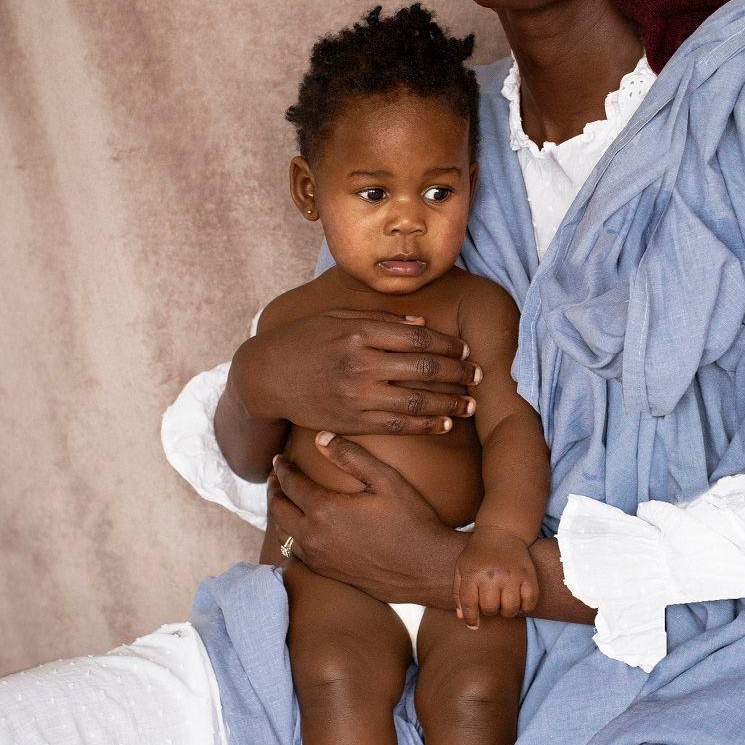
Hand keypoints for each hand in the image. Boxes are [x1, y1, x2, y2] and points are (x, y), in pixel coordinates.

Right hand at [232, 309, 480, 436]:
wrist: (266, 376)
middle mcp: (362, 363)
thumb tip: (423, 325)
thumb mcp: (338, 317)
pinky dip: (426, 425)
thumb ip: (381, 319)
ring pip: (417, 401)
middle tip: (478, 375)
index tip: (465, 350)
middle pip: (425, 369)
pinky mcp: (352, 421)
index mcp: (361, 332)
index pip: (419, 338)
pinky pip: (398, 426)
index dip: (449, 345)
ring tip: (470, 404)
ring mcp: (357, 395)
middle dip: (458, 372)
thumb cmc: (304, 340)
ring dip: (450, 402)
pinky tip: (444, 424)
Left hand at [267, 434, 462, 606]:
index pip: (291, 484)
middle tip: (275, 476)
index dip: (282, 469)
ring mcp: (319, 558)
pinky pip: (295, 552)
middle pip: (279, 509)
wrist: (426, 569)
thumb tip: (321, 437)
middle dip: (274, 489)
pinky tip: (299, 528)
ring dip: (279, 513)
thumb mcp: (386, 480)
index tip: (279, 459)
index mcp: (325, 510)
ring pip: (283, 534)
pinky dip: (290, 536)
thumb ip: (351, 456)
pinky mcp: (327, 573)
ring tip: (283, 499)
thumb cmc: (411, 521)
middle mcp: (314, 537)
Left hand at [453, 526, 539, 629]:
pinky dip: (525, 606)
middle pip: (490, 609)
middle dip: (490, 610)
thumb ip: (458, 593)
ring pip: (510, 609)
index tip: (474, 624)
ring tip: (504, 601)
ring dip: (507, 611)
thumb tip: (462, 618)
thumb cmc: (478, 553)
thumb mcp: (461, 568)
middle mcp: (492, 576)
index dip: (471, 619)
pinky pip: (530, 602)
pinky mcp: (528, 575)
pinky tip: (519, 600)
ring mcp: (511, 576)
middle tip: (492, 602)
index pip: (470, 605)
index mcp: (472, 574)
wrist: (501, 531)